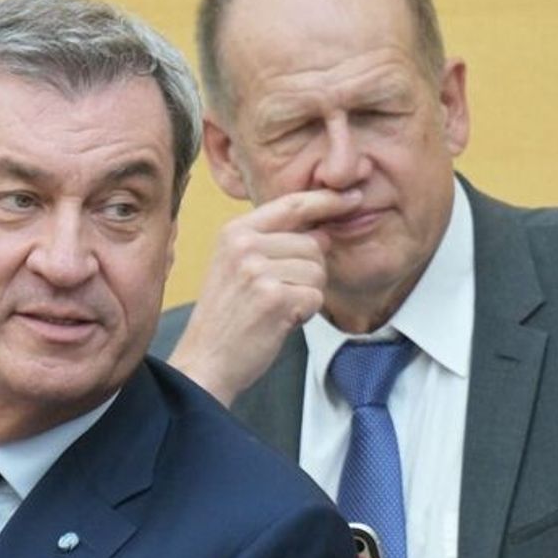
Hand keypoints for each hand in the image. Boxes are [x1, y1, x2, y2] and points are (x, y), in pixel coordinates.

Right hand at [168, 188, 361, 405]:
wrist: (205, 360)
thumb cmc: (225, 317)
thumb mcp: (236, 266)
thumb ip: (273, 242)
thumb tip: (324, 230)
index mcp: (234, 232)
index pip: (291, 205)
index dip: (326, 200)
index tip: (351, 197)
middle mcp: (244, 245)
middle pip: (312, 244)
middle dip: (308, 272)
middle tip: (276, 295)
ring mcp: (258, 271)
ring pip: (317, 271)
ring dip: (306, 294)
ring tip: (274, 308)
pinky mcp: (275, 298)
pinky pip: (315, 297)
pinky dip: (305, 313)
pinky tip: (278, 321)